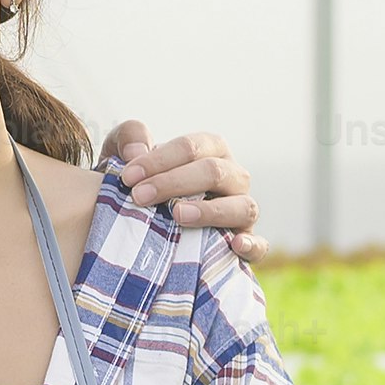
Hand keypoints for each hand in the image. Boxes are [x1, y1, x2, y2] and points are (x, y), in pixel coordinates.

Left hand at [102, 121, 260, 262]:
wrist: (142, 227)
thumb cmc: (139, 185)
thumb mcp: (124, 157)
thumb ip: (127, 139)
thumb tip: (135, 152)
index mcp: (210, 152)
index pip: (192, 148)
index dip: (160, 159)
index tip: (128, 177)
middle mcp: (232, 178)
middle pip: (214, 172)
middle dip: (174, 182)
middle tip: (139, 196)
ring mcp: (242, 211)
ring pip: (243, 205)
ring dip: (210, 210)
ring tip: (177, 215)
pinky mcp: (245, 242)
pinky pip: (259, 245)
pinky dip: (252, 244)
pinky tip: (234, 245)